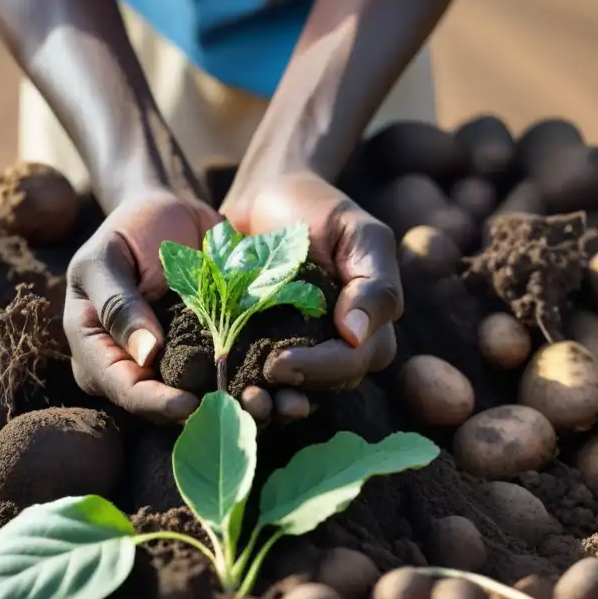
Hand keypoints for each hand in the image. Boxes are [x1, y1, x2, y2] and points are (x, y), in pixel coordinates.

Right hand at [64, 188, 323, 423]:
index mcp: (99, 353)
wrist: (169, 212)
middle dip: (205, 416)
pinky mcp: (212, 353)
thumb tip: (145, 355)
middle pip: (167, 407)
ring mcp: (176, 365)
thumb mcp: (107, 259)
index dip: (155, 403)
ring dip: (242, 408)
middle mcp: (137, 370)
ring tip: (275, 409)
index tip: (188, 406)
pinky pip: (234, 376)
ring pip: (206, 399)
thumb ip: (118, 304)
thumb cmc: (126, 231)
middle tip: (242, 415)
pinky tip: (290, 392)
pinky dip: (260, 383)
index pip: (125, 390)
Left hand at [221, 172, 400, 395]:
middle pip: (329, 383)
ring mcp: (305, 349)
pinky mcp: (266, 348)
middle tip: (257, 382)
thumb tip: (358, 336)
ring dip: (274, 403)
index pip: (356, 360)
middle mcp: (341, 345)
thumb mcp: (358, 233)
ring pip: (301, 392)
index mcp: (370, 323)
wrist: (267, 195)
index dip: (323, 368)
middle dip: (296, 388)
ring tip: (243, 402)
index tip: (282, 362)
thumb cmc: (319, 210)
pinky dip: (247, 389)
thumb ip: (373, 282)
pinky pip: (265, 381)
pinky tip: (225, 391)